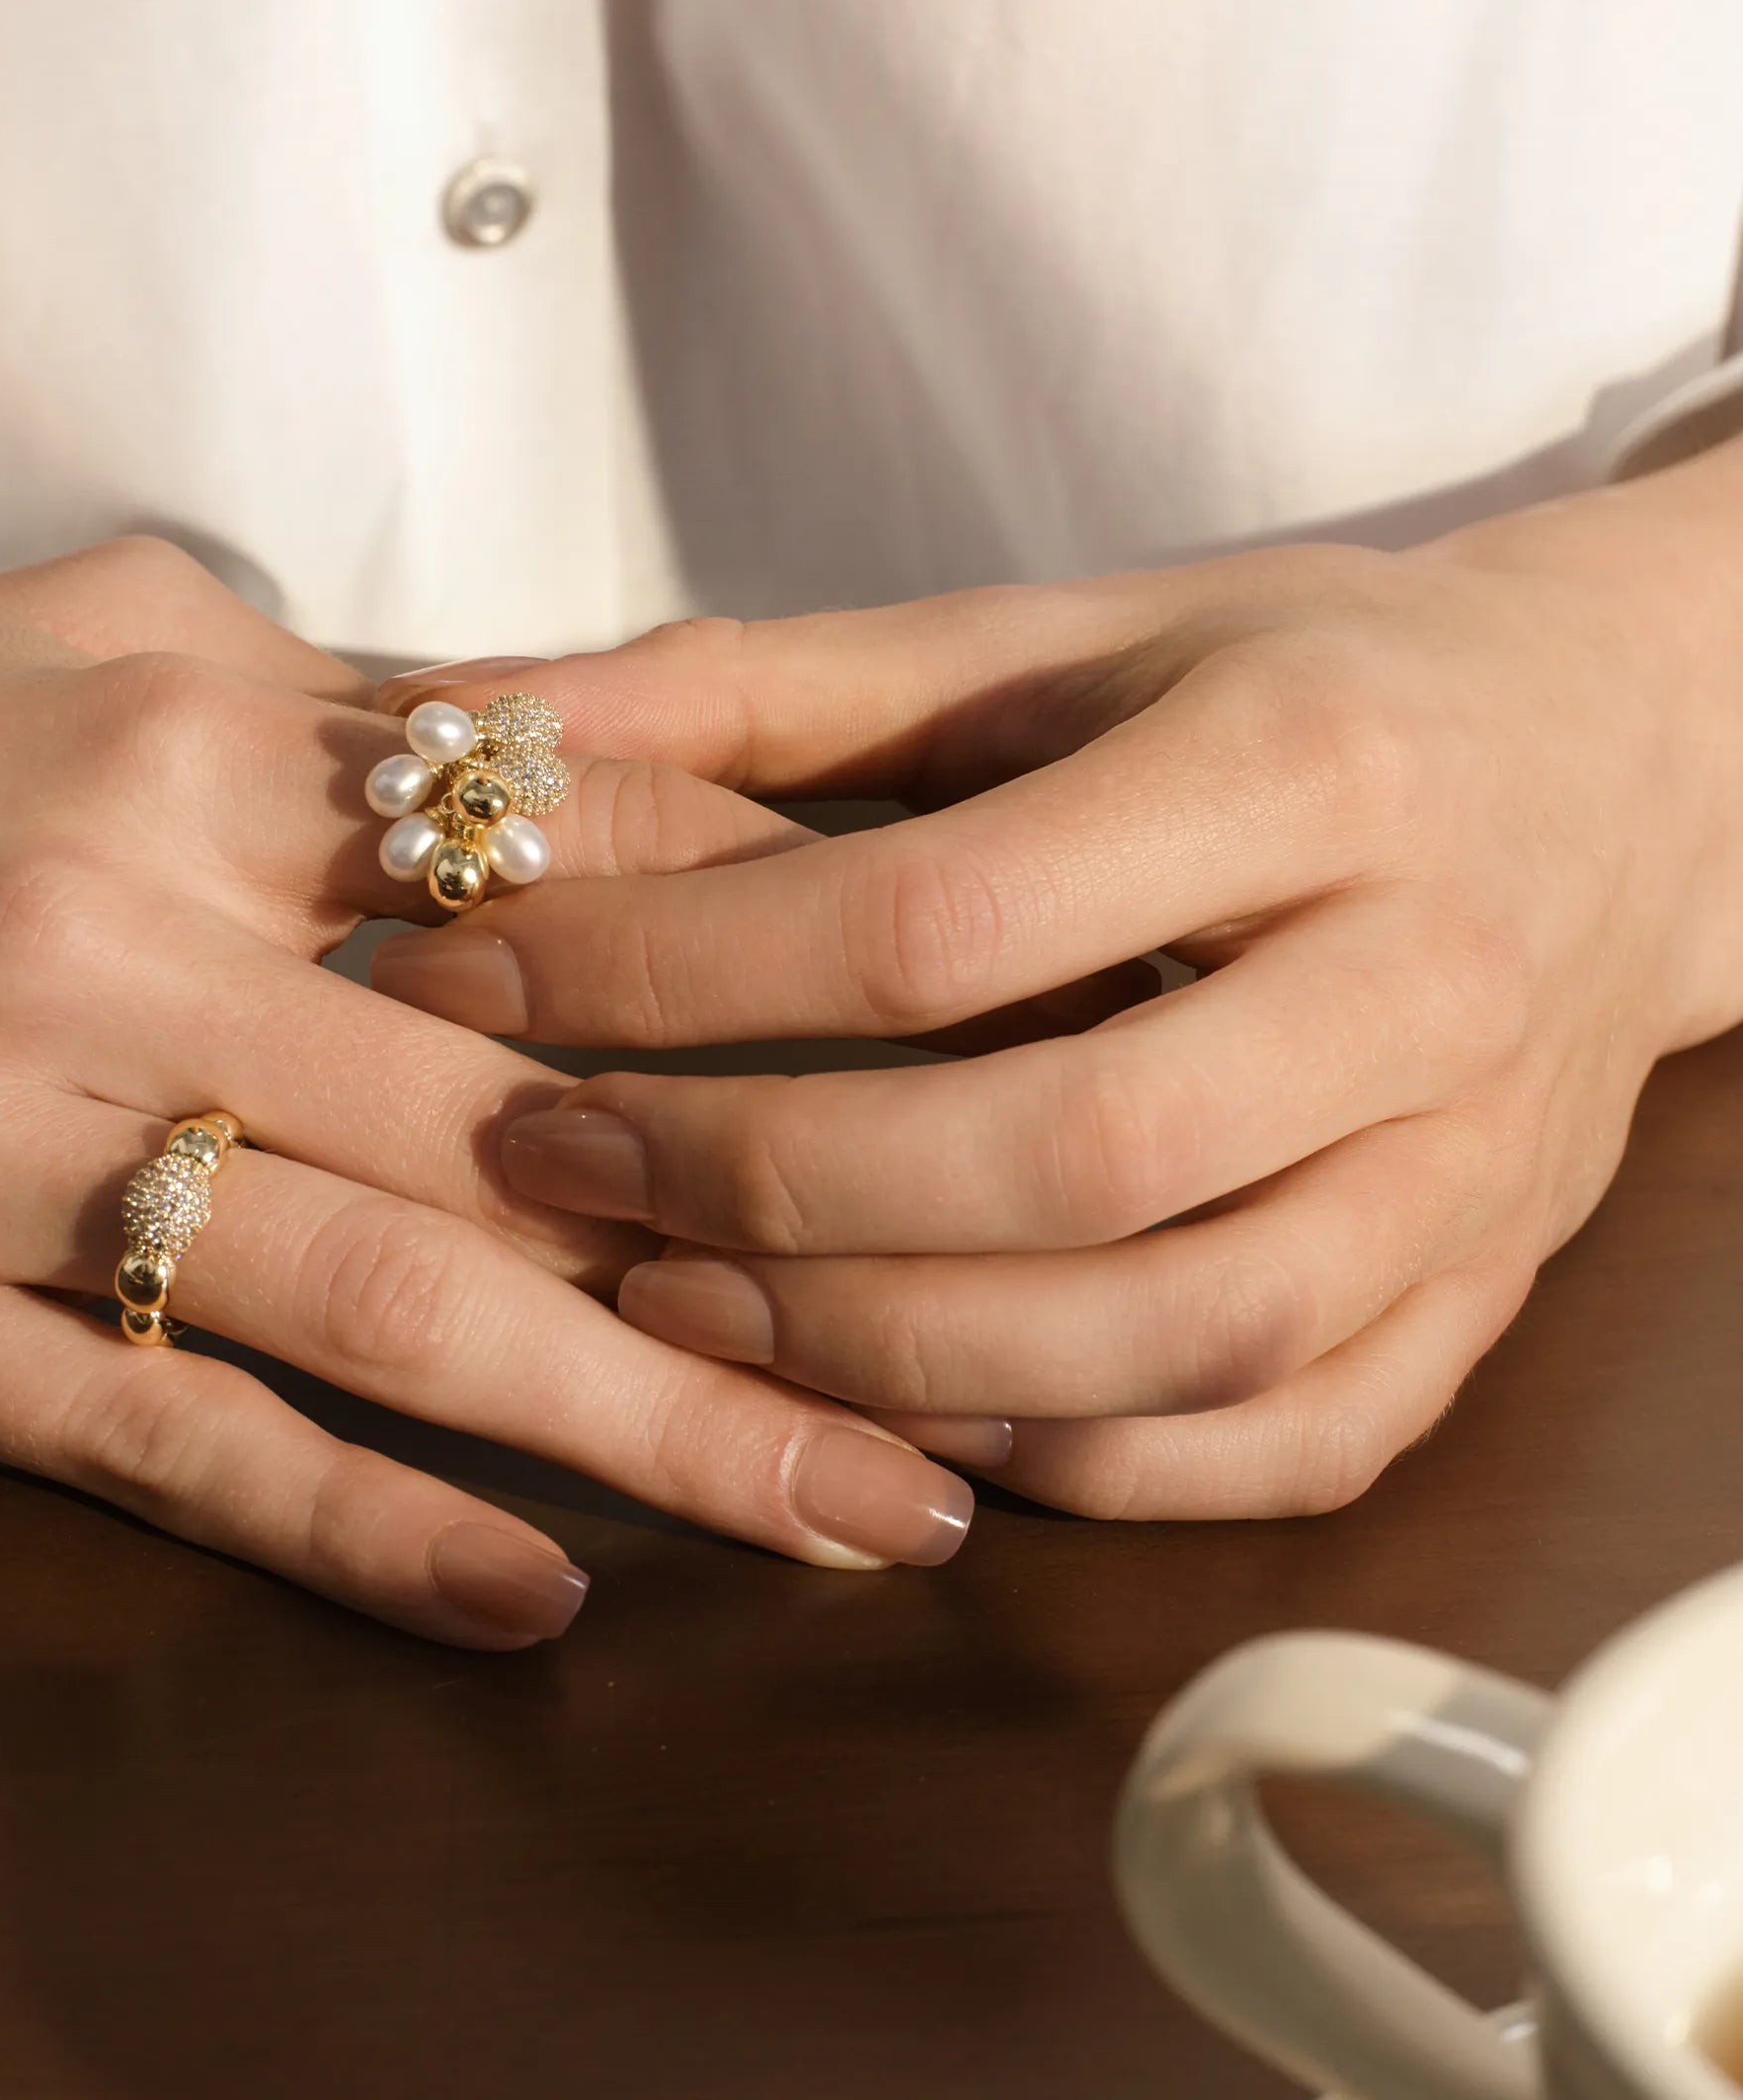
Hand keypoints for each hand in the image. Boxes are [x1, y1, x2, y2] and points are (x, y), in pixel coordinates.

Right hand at [0, 524, 975, 1650]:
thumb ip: (347, 698)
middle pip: (534, 1118)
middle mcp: (121, 935)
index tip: (982, 1069)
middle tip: (1001, 1380)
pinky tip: (536, 1602)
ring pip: (389, 1296)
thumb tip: (590, 733)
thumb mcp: (93, 637)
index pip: (574, 848)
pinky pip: (162, 1432)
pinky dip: (356, 1524)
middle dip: (794, 1256)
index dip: (796, 965)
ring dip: (654, 1425)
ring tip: (864, 1516)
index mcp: (199, 749)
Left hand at [368, 444, 1742, 1518]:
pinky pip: (1279, 1442)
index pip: (941, 921)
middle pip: (1060, 1152)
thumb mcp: (1058, 641)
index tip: (478, 980)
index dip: (674, 973)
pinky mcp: (1484, 1298)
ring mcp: (1472, 1169)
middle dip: (762, 1187)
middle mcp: (1416, 980)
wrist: (1629, 770)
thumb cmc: (1297, 685)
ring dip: (890, 1352)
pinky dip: (1075, 1458)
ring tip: (676, 1309)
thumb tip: (472, 726)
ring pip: (1174, 1335)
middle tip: (553, 1167)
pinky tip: (900, 1413)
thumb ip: (770, 685)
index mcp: (1302, 768)